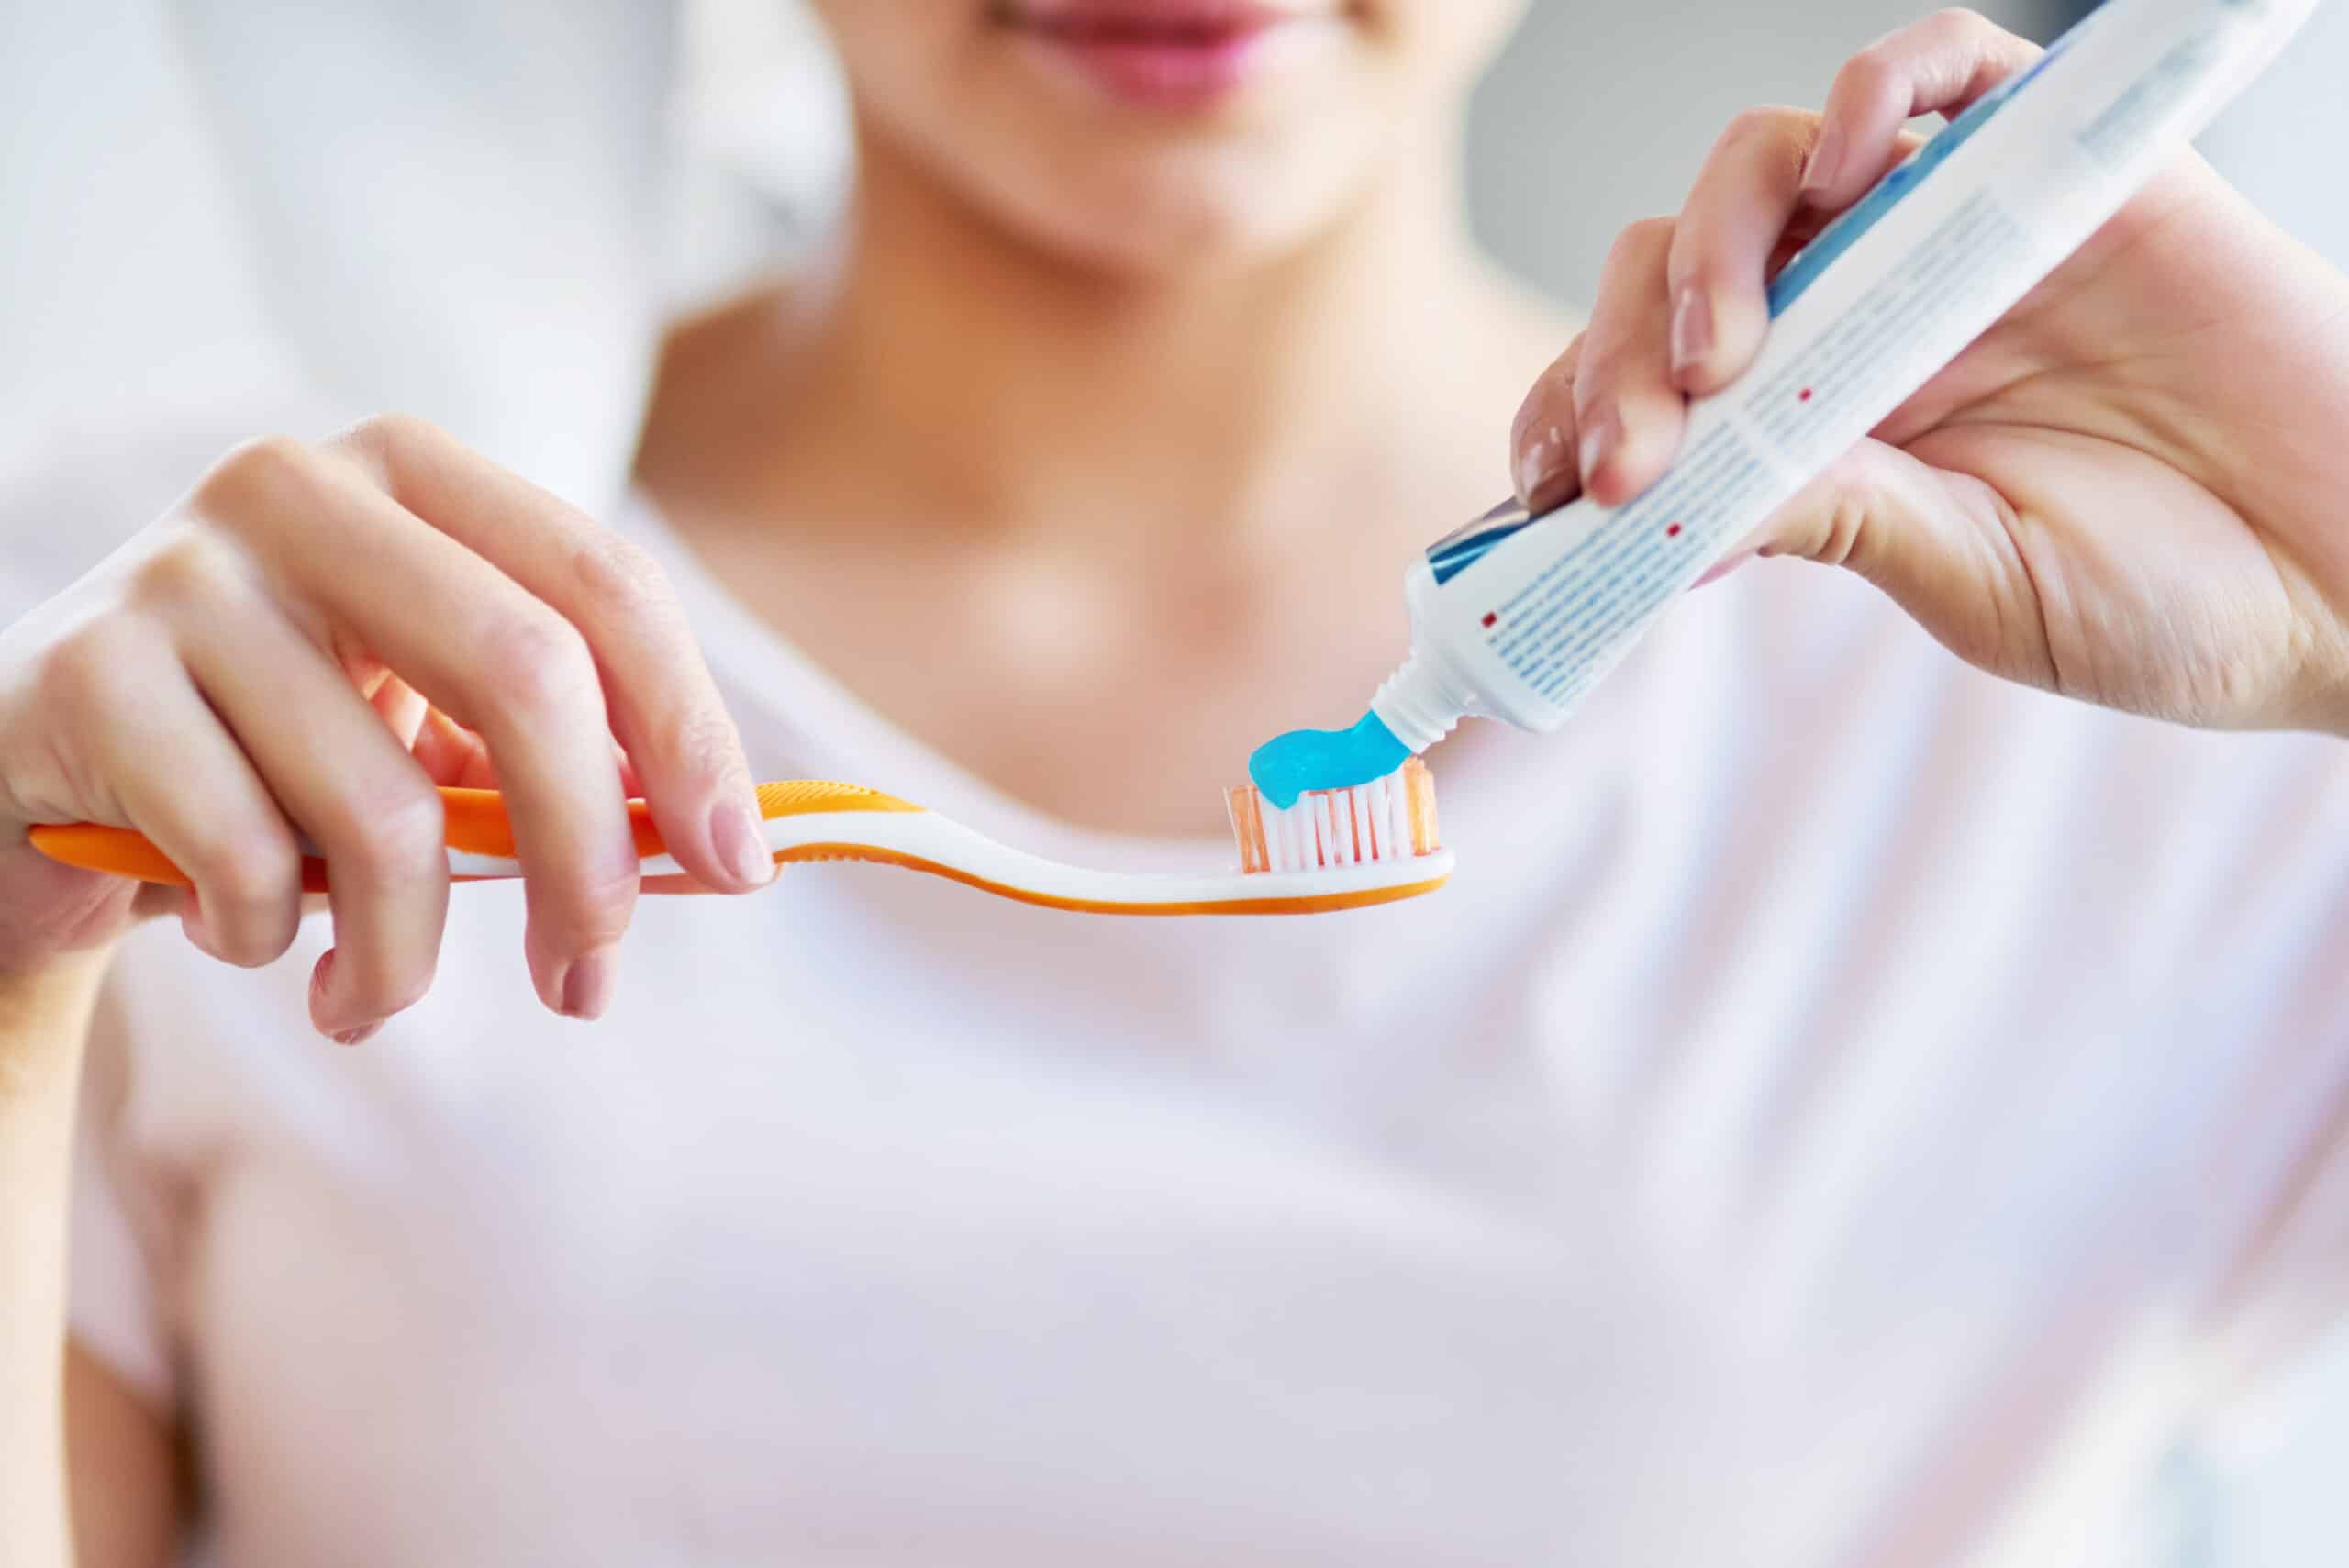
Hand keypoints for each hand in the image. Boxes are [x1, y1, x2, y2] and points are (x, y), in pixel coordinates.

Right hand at [0, 415, 775, 1041]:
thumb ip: (559, 759)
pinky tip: (242, 935)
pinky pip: (246, 860)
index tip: (737, 866)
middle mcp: (299, 486)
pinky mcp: (85, 673)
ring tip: (376, 995)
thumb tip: (721, 851)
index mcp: (414, 475)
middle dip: (586, 858)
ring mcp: (182, 569)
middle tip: (586, 979)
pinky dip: (268, 940)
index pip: (606, 586)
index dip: (691, 732)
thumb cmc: (270, 755)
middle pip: (526, 671)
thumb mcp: (423, 732)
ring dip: (405, 952)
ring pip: (384, 809)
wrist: (29, 774)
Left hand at [1510, 8, 2348, 734]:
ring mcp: (1946, 242)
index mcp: (1821, 434)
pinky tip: (1840, 170)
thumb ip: (1831, 518)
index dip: (1572, 422)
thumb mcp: (1969, 581)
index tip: (1537, 496)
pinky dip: (1873, 93)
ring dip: (1709, 243)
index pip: (1650, 394)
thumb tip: (1660, 508)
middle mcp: (1861, 328)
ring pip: (1766, 170)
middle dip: (1620, 356)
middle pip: (1676, 278)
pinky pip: (1938, 72)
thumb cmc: (2174, 602)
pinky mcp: (2050, 168)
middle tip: (1634, 450)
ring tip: (1723, 352)